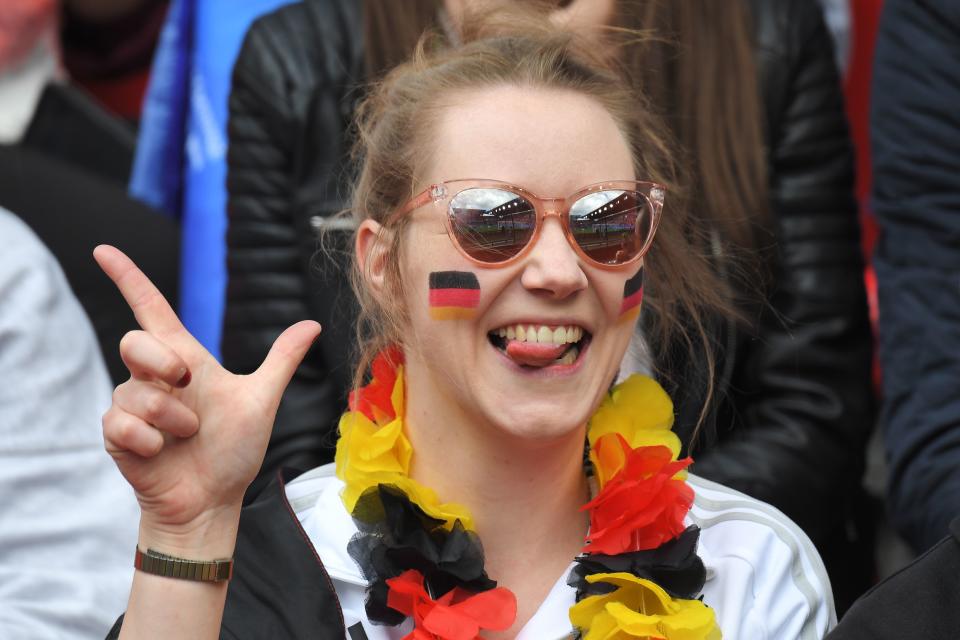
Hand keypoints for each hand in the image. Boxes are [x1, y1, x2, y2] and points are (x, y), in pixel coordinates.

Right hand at [95, 246, 320, 550]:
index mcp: (184, 360)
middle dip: (162, 363)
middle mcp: (154, 377)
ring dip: (172, 418)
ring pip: (136, 390)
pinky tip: (161, 453)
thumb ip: (281, 360)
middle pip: (134, 341)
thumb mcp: (261, 400)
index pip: (151, 309)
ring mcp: (132, 405)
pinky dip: (150, 440)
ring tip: (188, 436)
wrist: (212, 500)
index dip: (128, 278)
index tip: (104, 251)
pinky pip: (122, 423)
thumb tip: (312, 323)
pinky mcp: (117, 433)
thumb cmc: (233, 451)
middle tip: (188, 387)